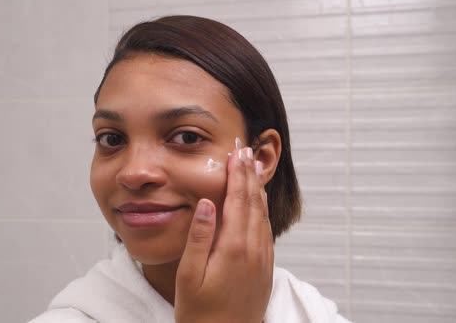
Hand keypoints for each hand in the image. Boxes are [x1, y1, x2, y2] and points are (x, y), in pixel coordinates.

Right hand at [174, 143, 273, 322]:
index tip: (236, 152)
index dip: (237, 174)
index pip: (238, 200)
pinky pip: (266, 231)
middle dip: (250, 173)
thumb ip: (198, 237)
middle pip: (254, 202)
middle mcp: (253, 250)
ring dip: (258, 188)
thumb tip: (205, 203)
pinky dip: (263, 210)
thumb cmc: (200, 314)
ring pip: (263, 214)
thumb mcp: (188, 276)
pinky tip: (259, 204)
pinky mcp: (265, 269)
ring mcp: (262, 260)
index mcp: (233, 248)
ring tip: (253, 168)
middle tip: (246, 150)